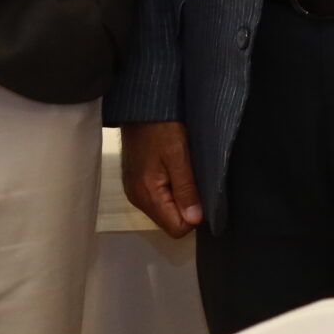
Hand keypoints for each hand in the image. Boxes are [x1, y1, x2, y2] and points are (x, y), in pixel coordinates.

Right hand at [120, 121, 203, 238]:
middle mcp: (137, 198)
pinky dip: (170, 189)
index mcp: (147, 194)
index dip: (193, 214)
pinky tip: (173, 169)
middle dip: (186, 206)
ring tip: (182, 170)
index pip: (176, 228)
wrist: (140, 105)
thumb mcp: (178, 154)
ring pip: (165, 211)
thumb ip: (186, 189)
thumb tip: (195, 220)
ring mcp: (135, 191)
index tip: (199, 190)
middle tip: (191, 177)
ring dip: (178, 197)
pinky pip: (158, 199)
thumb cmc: (160, 125)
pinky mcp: (136, 183)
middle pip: (170, 222)